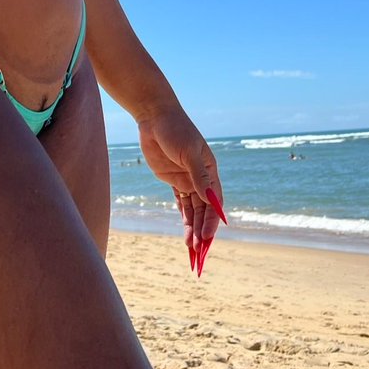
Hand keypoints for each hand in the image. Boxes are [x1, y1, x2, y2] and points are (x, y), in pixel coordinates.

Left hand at [137, 103, 226, 274]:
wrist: (154, 117)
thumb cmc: (175, 129)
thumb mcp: (188, 151)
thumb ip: (198, 175)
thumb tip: (210, 199)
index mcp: (210, 170)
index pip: (214, 201)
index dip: (212, 220)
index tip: (206, 237)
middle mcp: (201, 177)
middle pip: (204, 210)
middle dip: (202, 230)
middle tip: (198, 251)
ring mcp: (186, 179)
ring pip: (193, 210)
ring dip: (193, 228)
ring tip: (191, 248)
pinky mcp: (173, 180)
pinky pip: (181, 203)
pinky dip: (184, 218)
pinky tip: (186, 234)